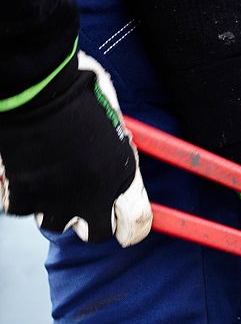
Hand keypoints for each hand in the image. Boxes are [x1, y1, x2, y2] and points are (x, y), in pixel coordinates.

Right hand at [0, 50, 151, 245]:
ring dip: (53, 207)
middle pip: (97, 233)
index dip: (131, 227)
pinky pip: (21, 208)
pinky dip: (20, 194)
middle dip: (90, 222)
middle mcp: (93, 197)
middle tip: (81, 205)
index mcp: (122, 178)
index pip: (137, 224)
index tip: (123, 225)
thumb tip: (116, 150)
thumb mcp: (115, 118)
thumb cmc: (78, 92)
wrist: (37, 89)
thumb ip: (118, 146)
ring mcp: (58, 201)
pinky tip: (22, 175)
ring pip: (56, 223)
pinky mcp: (24, 196)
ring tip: (50, 183)